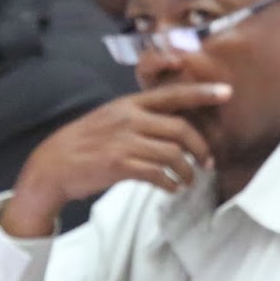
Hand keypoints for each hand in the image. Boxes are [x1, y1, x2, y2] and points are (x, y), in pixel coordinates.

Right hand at [0, 83, 228, 238]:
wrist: (52, 165)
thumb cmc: (85, 143)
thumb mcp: (111, 118)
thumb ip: (139, 117)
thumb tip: (173, 127)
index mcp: (129, 103)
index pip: (173, 94)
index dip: (202, 92)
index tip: (227, 92)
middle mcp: (129, 118)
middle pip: (181, 128)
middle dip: (202, 147)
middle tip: (208, 162)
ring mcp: (124, 141)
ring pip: (173, 153)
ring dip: (188, 171)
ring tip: (189, 180)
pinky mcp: (119, 165)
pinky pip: (157, 174)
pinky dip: (170, 183)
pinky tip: (171, 188)